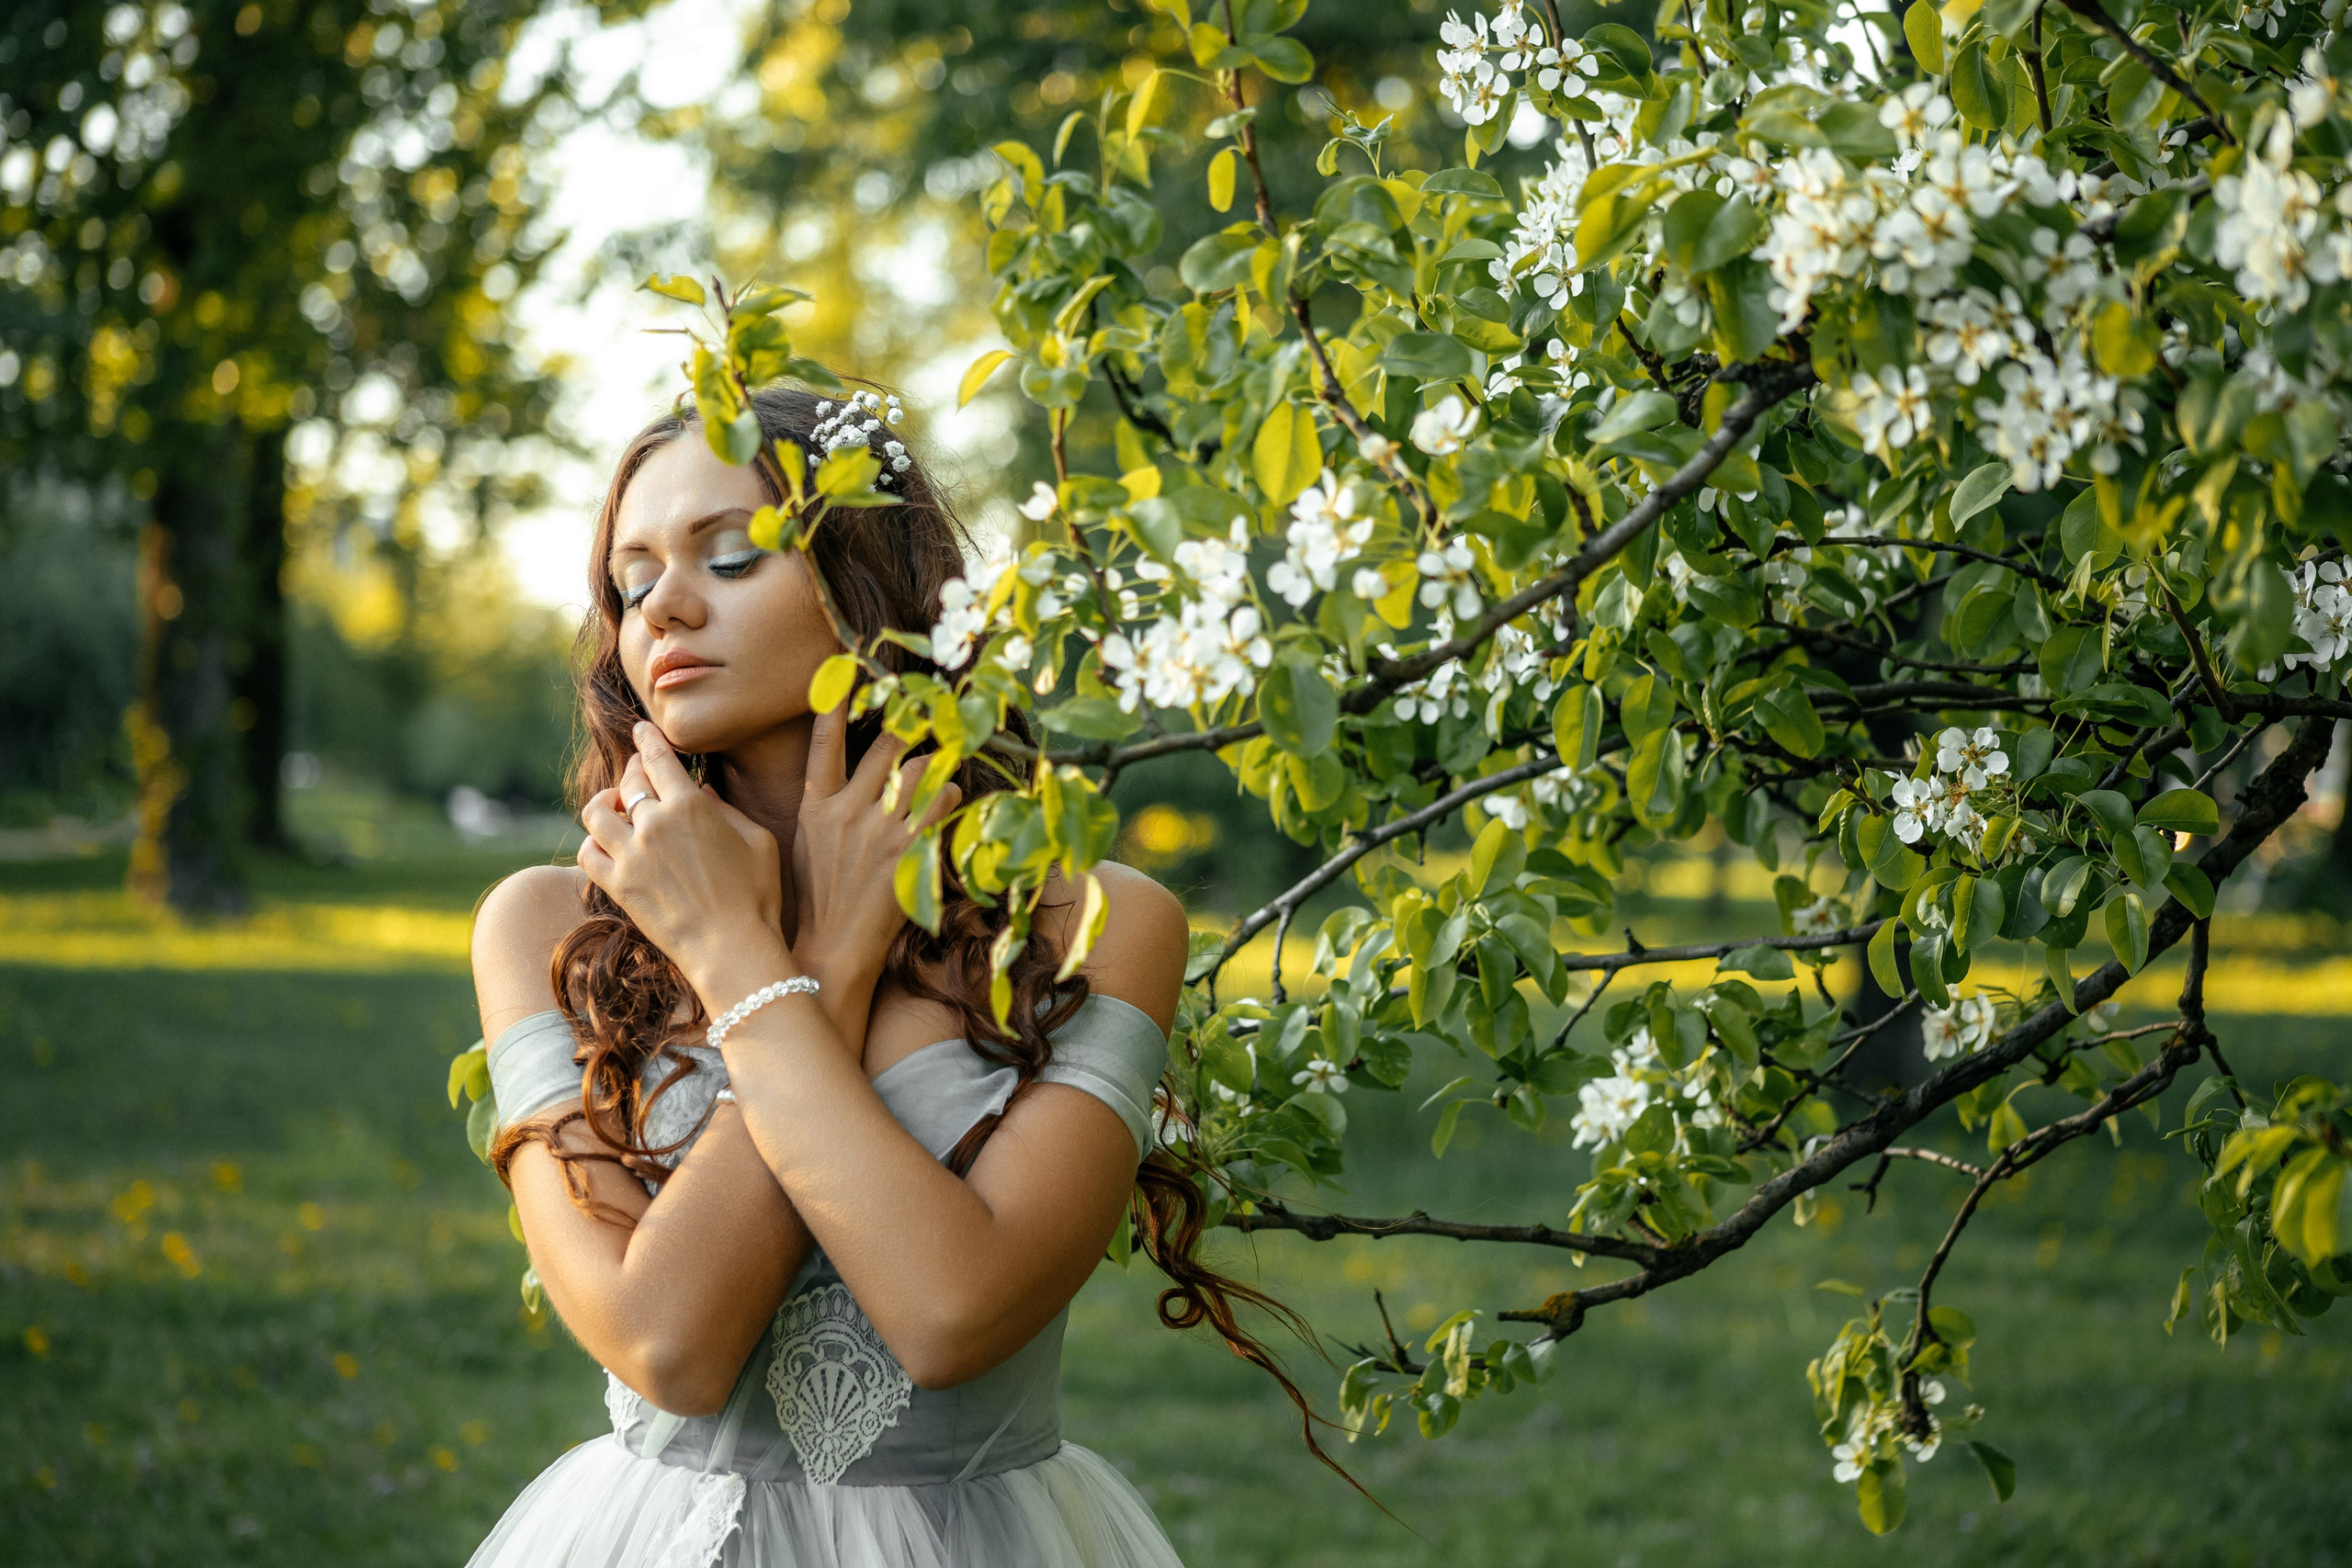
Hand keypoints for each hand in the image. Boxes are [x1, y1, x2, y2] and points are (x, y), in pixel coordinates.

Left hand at [579, 721, 785, 997]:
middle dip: (631, 770)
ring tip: (616, 808)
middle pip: (627, 781)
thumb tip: (702, 792)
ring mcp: (631, 855)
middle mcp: (654, 824)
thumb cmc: (757, 896)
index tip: (642, 731)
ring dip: (605, 804)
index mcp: (690, 806)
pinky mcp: (617, 886)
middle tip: (636, 773)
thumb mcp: (759, 841)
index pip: (657, 758)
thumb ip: (729, 810)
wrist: (732, 948)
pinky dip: (593, 843)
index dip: (647, 739)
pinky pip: (587, 852)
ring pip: (596, 812)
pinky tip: (608, 845)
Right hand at [792, 704, 961, 989]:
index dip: (838, 701)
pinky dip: (954, 794)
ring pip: (921, 768)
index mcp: (815, 805)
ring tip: (949, 758)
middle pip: (888, 746)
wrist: (830, 949)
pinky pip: (943, 802)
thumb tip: (820, 787)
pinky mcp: (909, 850)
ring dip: (940, 760)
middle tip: (932, 705)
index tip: (849, 666)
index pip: (825, 741)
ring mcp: (879, 829)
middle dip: (913, 723)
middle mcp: (847, 810)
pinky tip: (956, 798)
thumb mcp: (800, 846)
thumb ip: (817, 808)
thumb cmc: (815, 901)